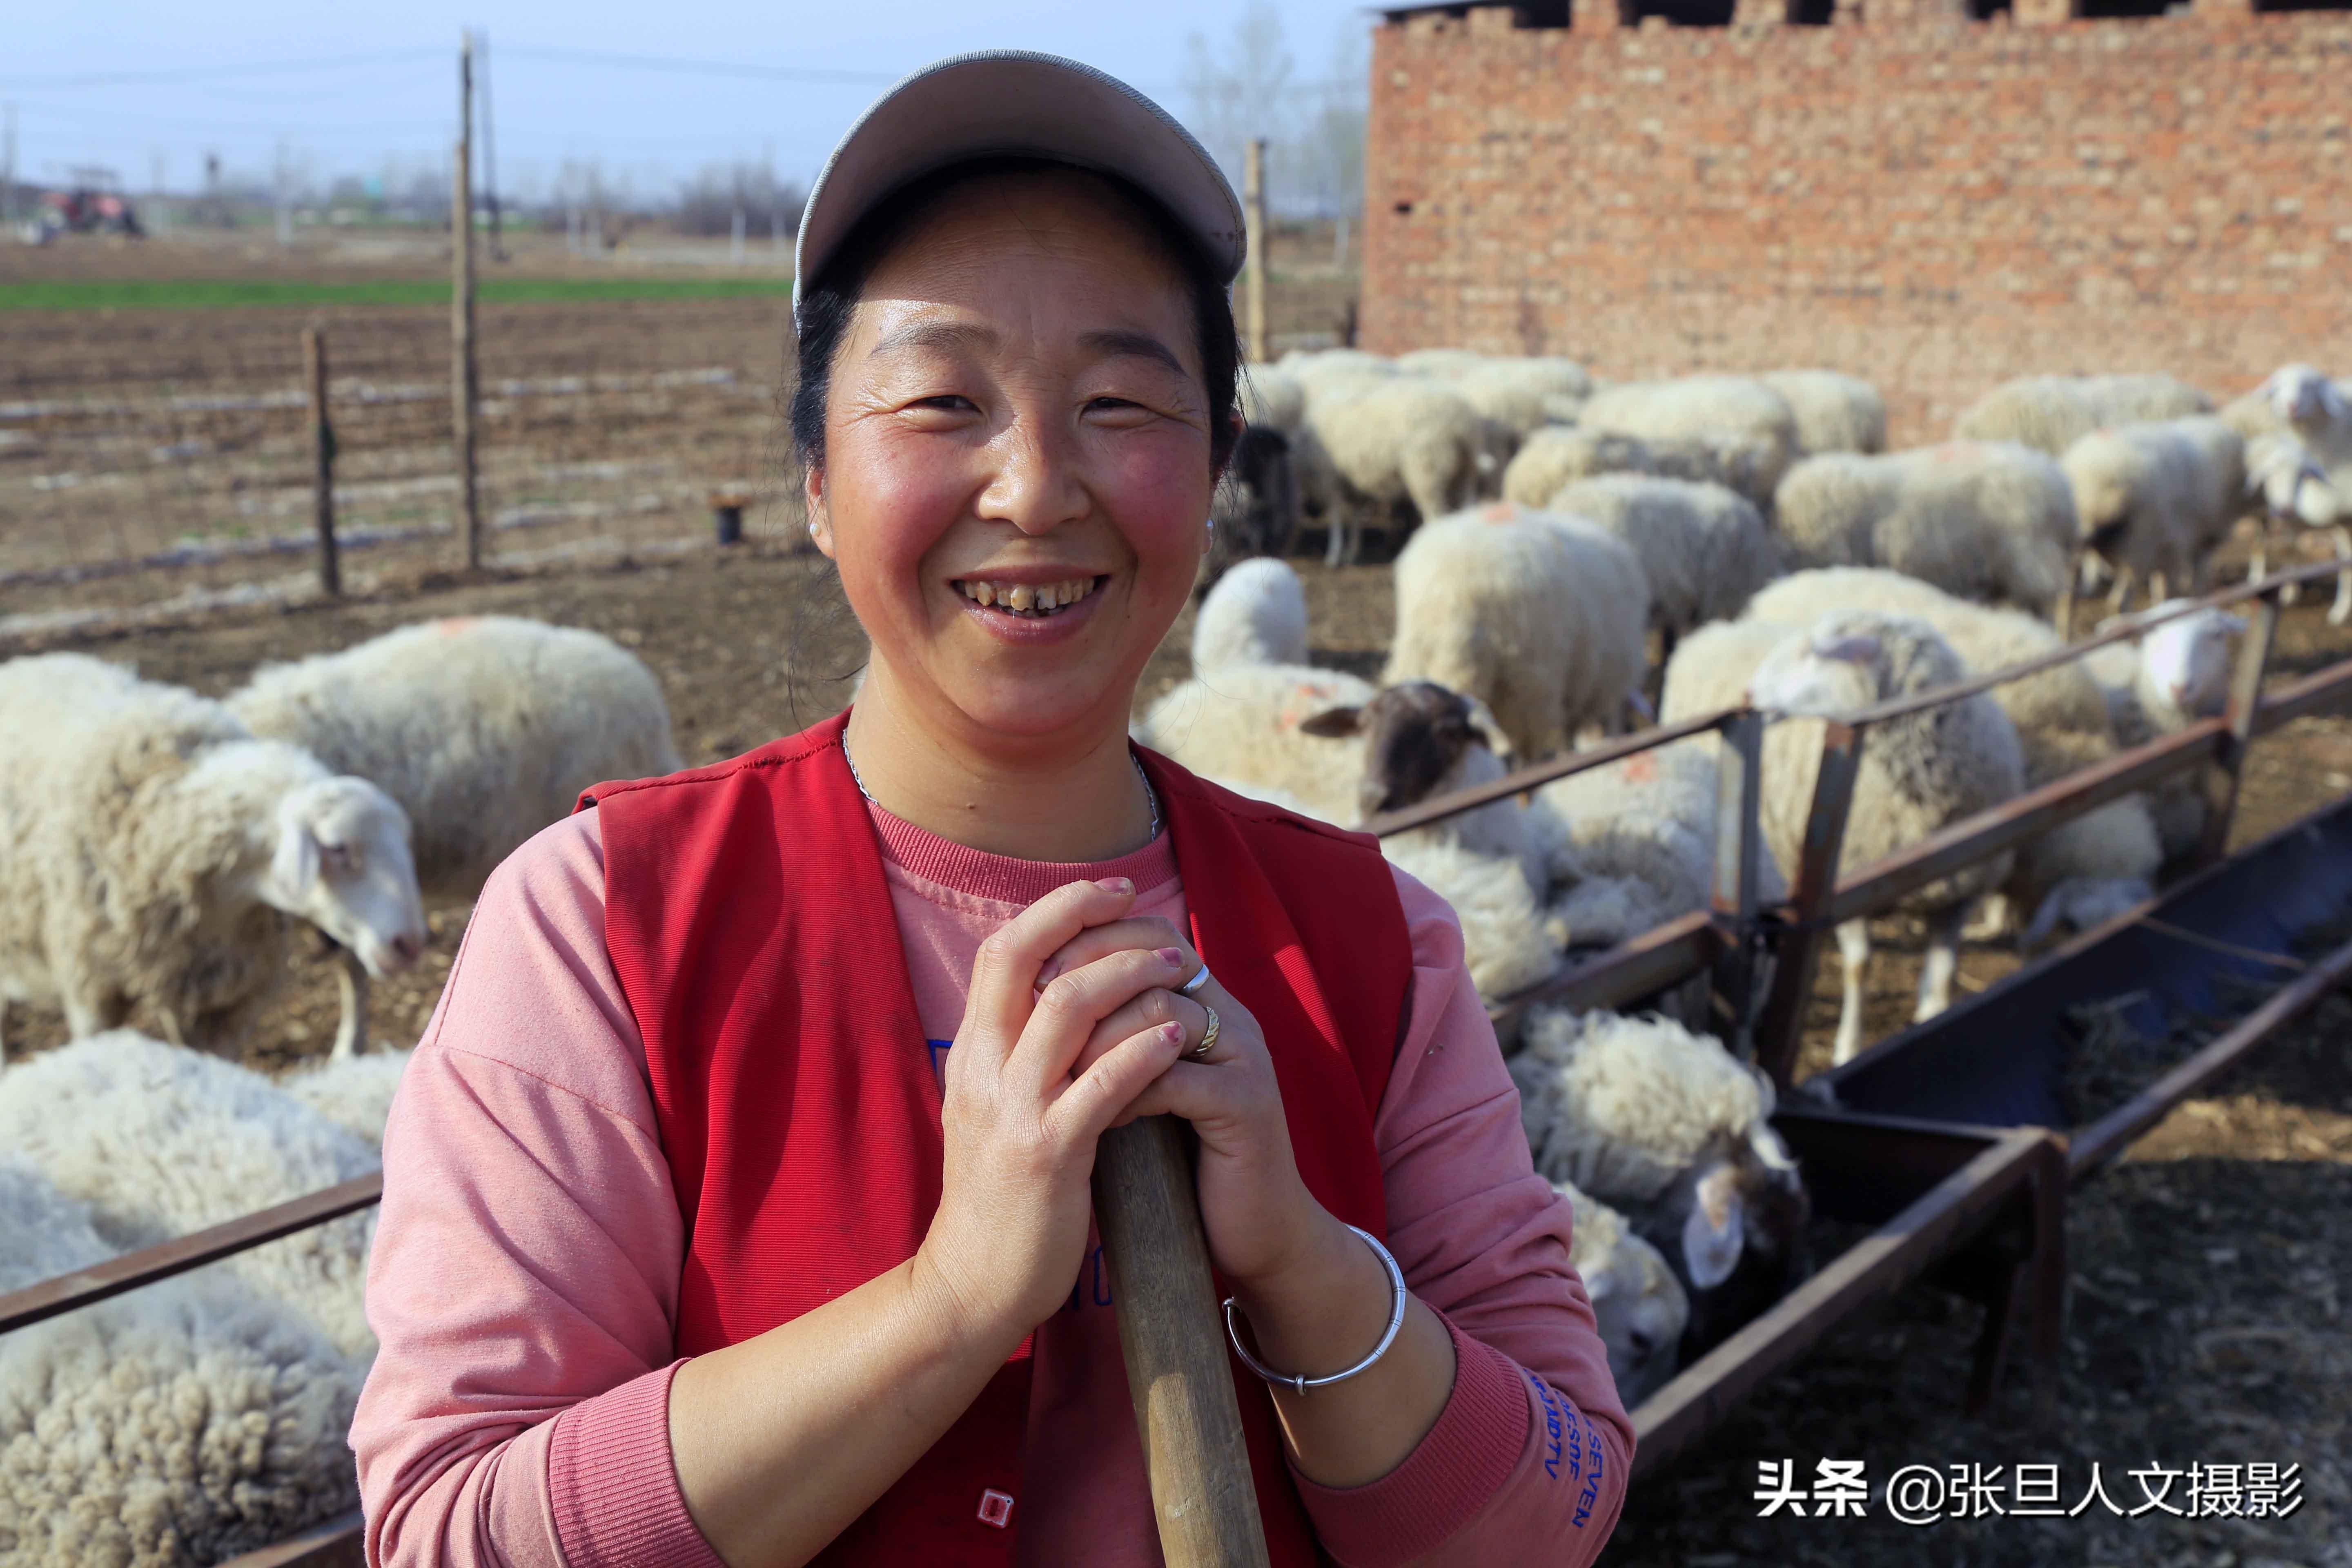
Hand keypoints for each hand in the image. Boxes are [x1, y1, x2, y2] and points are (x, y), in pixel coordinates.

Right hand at [914, 878, 1193, 1341]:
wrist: (973, 1284)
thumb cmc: (997, 1196)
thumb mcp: (992, 1109)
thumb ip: (1016, 1054)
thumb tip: (1058, 992)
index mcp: (971, 1055)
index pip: (1000, 951)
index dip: (1053, 909)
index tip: (1107, 890)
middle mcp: (982, 1070)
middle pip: (1024, 959)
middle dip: (1085, 918)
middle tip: (1143, 905)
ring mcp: (1012, 1110)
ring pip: (1068, 1008)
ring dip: (1129, 976)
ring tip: (1177, 968)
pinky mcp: (1048, 1155)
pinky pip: (1103, 1084)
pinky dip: (1145, 1050)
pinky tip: (1179, 1037)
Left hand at [1036, 917, 1330, 1292]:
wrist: (1255, 1233)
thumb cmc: (1185, 1160)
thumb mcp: (1145, 1086)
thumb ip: (1115, 1038)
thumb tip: (1035, 1000)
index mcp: (1205, 1003)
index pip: (1150, 933)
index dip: (1090, 937)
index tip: (1035, 970)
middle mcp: (1231, 1016)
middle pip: (1154, 957)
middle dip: (1085, 977)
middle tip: (1034, 1011)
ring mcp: (1244, 1058)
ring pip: (1160, 1011)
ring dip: (1098, 1039)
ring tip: (1060, 1071)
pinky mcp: (1246, 1106)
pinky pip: (1174, 1076)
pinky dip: (1127, 1091)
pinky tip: (1099, 1117)